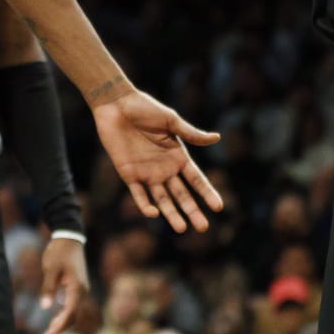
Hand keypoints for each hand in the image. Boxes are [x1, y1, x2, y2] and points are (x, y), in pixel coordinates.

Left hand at [38, 236, 89, 333]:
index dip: (58, 328)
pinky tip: (54, 319)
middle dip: (60, 329)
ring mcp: (81, 290)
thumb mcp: (50, 268)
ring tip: (48, 332)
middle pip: (74, 317)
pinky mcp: (78, 287)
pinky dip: (64, 314)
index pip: (69, 314)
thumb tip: (45, 307)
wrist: (69, 237)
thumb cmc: (59, 251)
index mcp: (77, 288)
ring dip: (63, 323)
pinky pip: (73, 305)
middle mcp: (82, 291)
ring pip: (74, 312)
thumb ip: (48, 287)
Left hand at [90, 90, 221, 232]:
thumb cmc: (144, 108)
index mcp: (178, 156)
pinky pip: (138, 194)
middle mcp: (165, 169)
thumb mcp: (170, 120)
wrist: (115, 104)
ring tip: (182, 228)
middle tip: (203, 228)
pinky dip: (145, 205)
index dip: (207, 193)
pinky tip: (154, 213)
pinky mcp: (128, 174)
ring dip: (171, 214)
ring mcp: (147, 173)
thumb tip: (217, 138)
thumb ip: (191, 133)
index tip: (218, 207)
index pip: (196, 180)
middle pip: (182, 195)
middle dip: (192, 211)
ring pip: (162, 199)